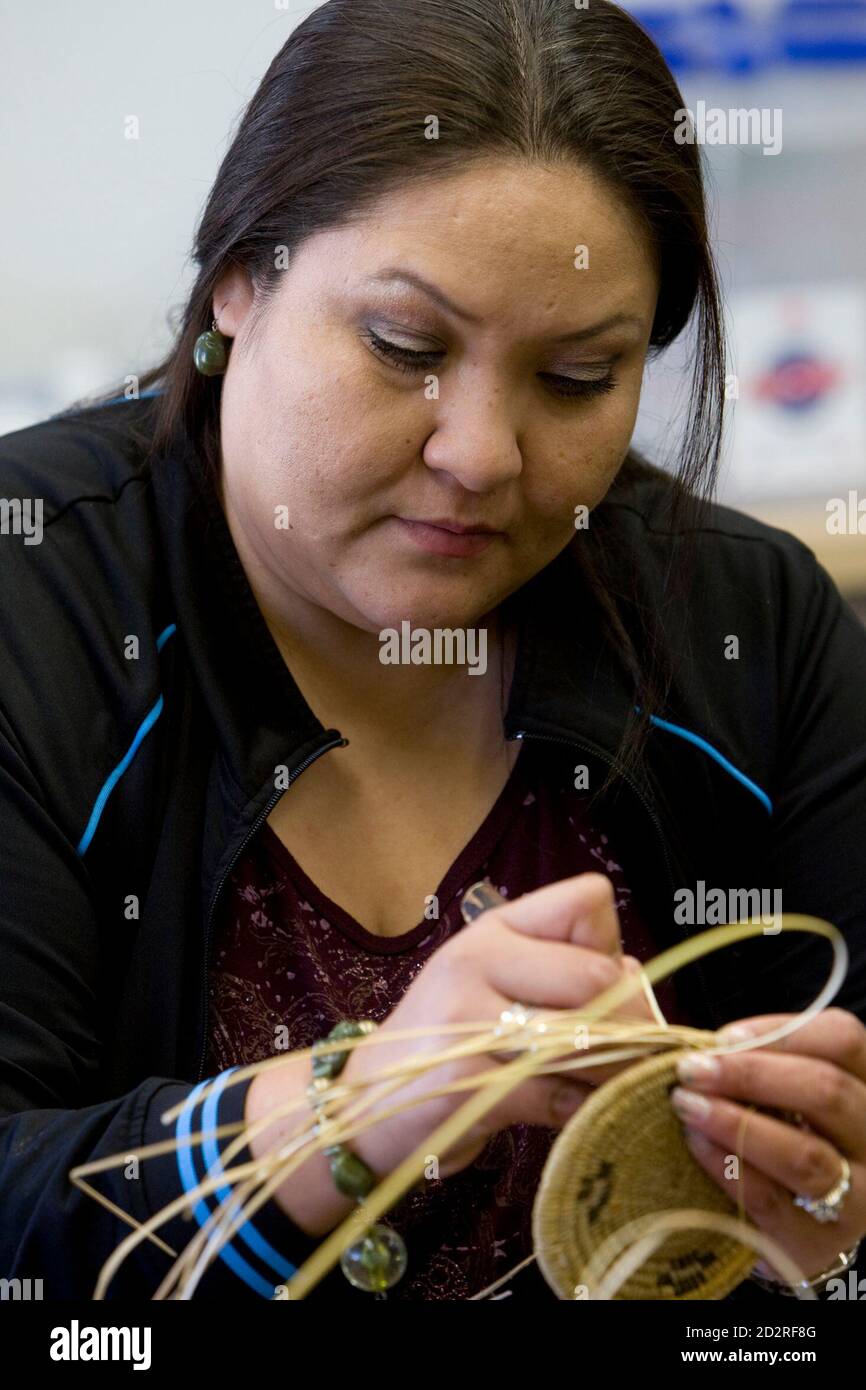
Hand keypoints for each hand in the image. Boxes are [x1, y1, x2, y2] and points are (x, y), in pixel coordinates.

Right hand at [342, 872, 655, 1182]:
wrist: (363, 1102)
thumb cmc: (447, 1041)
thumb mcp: (493, 982)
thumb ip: (558, 970)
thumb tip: (636, 977)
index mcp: (493, 928)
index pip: (587, 902)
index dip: (613, 946)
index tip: (608, 986)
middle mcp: (477, 959)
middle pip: (598, 976)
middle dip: (634, 1023)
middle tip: (636, 1053)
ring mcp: (467, 1019)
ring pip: (586, 1038)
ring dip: (616, 1071)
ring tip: (613, 1084)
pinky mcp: (467, 1080)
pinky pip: (557, 1094)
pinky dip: (580, 1109)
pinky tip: (572, 1111)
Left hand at [670, 1007, 865, 1281]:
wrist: (788, 1225)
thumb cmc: (779, 1132)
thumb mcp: (784, 1092)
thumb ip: (761, 1060)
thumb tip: (707, 1045)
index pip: (844, 1040)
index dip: (781, 1032)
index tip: (722, 1037)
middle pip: (827, 1093)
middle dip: (751, 1075)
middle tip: (691, 1069)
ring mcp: (856, 1200)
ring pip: (804, 1156)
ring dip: (735, 1123)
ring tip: (686, 1104)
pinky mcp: (816, 1245)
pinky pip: (768, 1200)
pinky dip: (725, 1166)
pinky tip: (696, 1143)